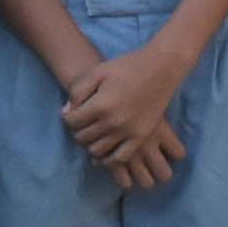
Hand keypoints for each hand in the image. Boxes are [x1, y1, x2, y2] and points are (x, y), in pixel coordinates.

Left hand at [59, 40, 191, 186]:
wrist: (161, 68)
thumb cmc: (127, 66)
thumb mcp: (97, 72)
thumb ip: (78, 91)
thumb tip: (66, 113)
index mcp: (100, 105)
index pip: (71, 122)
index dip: (67, 118)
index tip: (72, 113)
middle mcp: (113, 122)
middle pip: (82, 137)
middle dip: (77, 131)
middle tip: (81, 124)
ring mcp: (128, 131)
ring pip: (97, 150)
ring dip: (89, 144)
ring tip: (92, 134)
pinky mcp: (141, 136)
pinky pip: (119, 158)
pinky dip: (107, 160)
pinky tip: (103, 155)